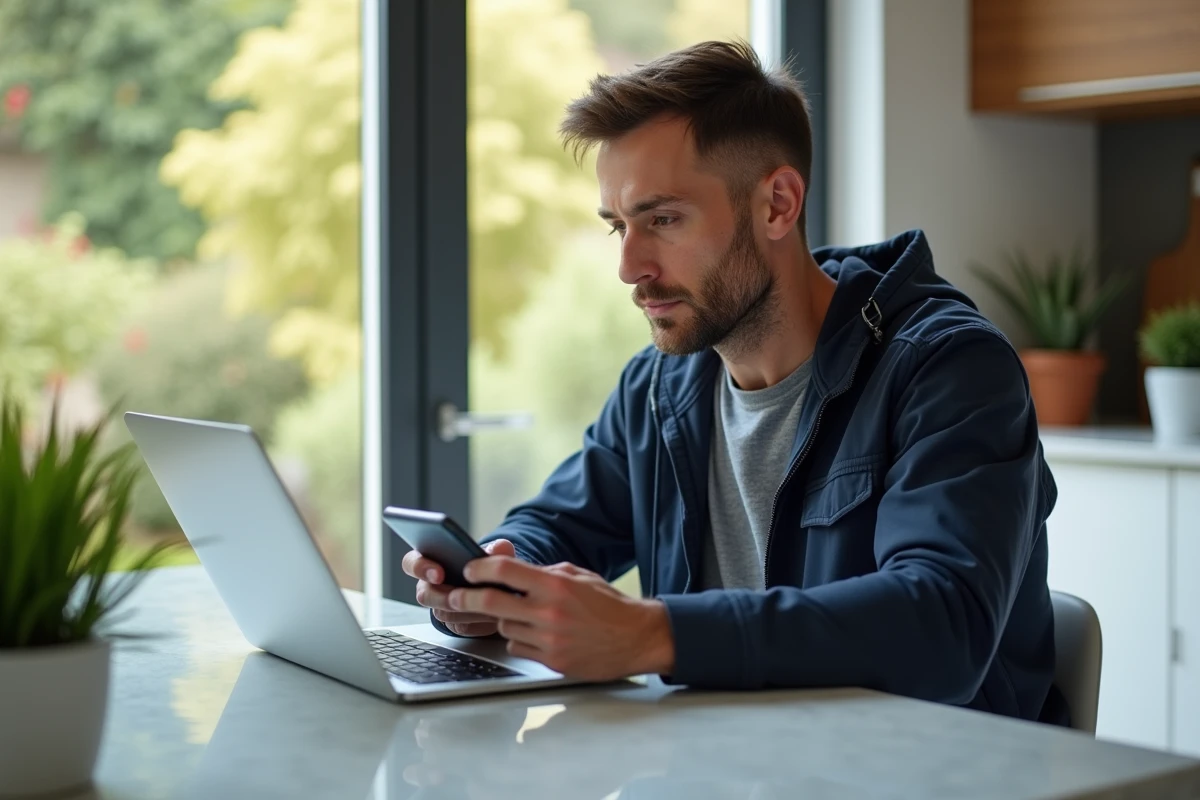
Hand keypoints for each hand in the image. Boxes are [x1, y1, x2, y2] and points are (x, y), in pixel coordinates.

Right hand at [402, 538, 515, 636]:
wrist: (495, 587)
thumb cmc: (483, 563)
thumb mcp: (490, 552)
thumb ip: (495, 548)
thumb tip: (501, 547)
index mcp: (430, 562)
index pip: (411, 563)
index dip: (420, 568)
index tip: (438, 573)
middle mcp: (431, 587)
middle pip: (424, 595)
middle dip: (441, 596)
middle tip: (457, 595)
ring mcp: (441, 607)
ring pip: (444, 614)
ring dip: (463, 610)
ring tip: (483, 604)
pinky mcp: (457, 624)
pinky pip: (462, 627)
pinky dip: (478, 622)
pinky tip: (493, 615)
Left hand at [447, 557, 674, 680]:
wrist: (637, 637)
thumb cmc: (608, 604)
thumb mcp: (578, 576)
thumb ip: (545, 573)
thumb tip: (512, 572)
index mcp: (556, 585)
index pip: (505, 571)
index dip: (480, 569)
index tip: (469, 570)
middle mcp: (549, 612)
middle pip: (491, 602)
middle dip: (466, 597)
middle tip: (455, 595)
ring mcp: (550, 640)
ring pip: (504, 627)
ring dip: (503, 619)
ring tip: (519, 615)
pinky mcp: (553, 662)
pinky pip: (518, 648)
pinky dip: (520, 640)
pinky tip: (534, 634)